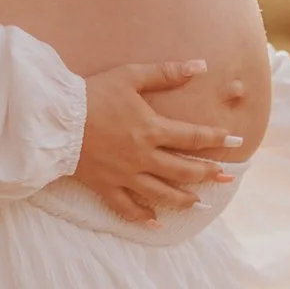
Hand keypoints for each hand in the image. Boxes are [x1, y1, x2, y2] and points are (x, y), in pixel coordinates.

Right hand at [76, 59, 238, 223]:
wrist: (55, 118)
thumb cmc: (92, 93)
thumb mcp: (130, 76)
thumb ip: (165, 73)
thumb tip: (200, 65)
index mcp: (151, 129)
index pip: (192, 137)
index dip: (215, 139)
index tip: (234, 143)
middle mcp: (142, 156)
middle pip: (182, 170)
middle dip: (207, 174)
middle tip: (226, 178)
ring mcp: (124, 175)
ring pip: (160, 193)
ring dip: (183, 199)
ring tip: (199, 203)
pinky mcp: (105, 185)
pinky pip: (126, 207)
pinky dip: (142, 216)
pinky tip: (155, 222)